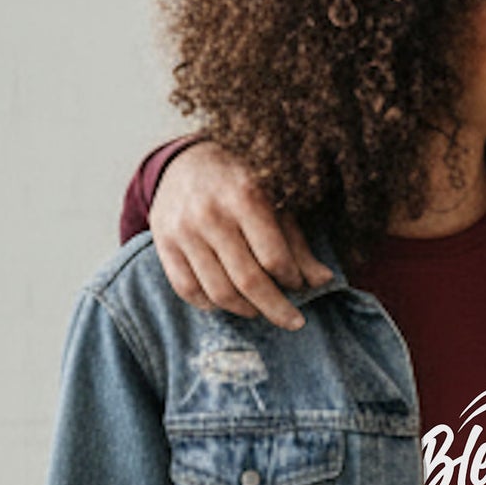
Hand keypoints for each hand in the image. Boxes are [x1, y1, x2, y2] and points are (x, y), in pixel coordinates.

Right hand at [152, 141, 324, 328]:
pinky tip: (228, 304)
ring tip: (260, 310)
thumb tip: (323, 281)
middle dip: (275, 308)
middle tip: (293, 322)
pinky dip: (210, 305)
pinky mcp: (163, 243)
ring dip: (244, 309)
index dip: (292, 279)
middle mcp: (210, 215)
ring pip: (217, 290)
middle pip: (247, 280)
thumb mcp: (276, 202)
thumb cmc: (241, 183)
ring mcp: (183, 231)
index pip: (273, 257)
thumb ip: (296, 243)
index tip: (300, 286)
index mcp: (245, 198)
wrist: (187, 161)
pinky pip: (186, 289)